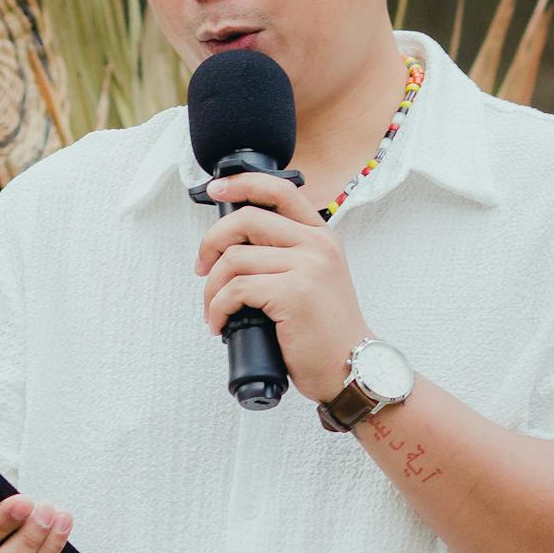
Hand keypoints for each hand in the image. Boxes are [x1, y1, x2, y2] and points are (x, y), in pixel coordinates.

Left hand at [195, 172, 371, 402]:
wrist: (350, 369)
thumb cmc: (324, 331)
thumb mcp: (315, 278)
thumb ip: (286, 253)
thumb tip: (233, 244)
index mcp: (321, 236)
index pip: (280, 190)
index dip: (242, 183)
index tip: (216, 189)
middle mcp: (317, 245)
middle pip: (246, 219)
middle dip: (211, 243)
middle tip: (202, 269)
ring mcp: (307, 267)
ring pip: (234, 258)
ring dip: (212, 288)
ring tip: (214, 309)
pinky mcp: (293, 293)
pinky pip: (235, 289)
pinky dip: (217, 308)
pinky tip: (220, 324)